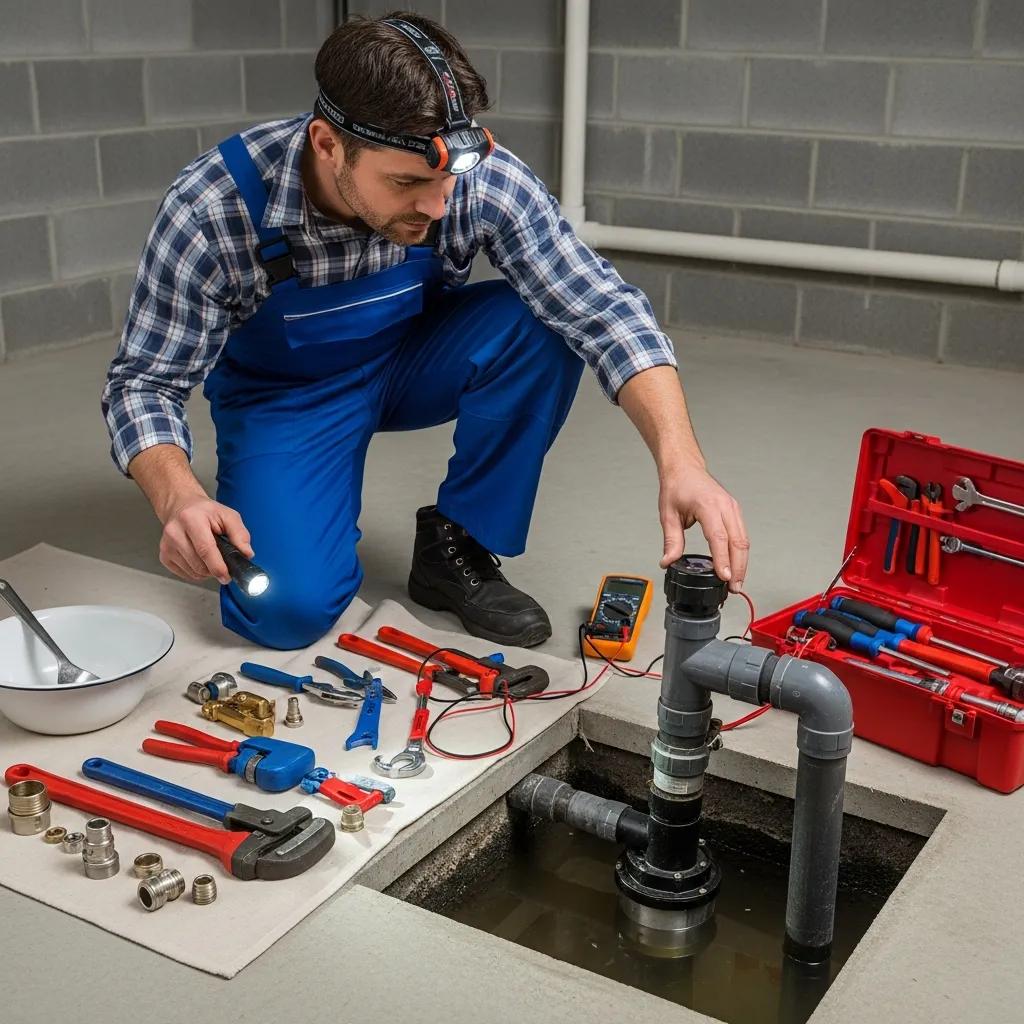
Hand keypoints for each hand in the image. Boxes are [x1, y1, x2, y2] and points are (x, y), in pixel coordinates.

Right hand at [158, 496, 252, 584]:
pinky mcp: (164, 555)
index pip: (205, 549)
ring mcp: (167, 545)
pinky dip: (197, 572)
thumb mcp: (228, 515)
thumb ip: (240, 534)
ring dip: (206, 572)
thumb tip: (247, 554)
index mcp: (191, 519)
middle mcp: (174, 532)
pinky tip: (200, 560)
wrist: (181, 506)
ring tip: (211, 558)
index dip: (218, 566)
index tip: (227, 576)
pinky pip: (185, 574)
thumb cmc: (205, 512)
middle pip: (198, 564)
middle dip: (215, 570)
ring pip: (192, 572)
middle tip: (223, 564)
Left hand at [657, 463, 748, 590]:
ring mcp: (732, 508)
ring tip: (736, 582)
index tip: (723, 577)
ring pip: (744, 540)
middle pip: (738, 542)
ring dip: (741, 563)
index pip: (719, 537)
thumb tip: (668, 562)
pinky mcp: (734, 511)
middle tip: (733, 588)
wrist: (685, 468)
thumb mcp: (668, 515)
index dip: (723, 559)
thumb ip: (671, 541)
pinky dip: (740, 552)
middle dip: (737, 568)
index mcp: (708, 505)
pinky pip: (742, 535)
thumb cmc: (677, 487)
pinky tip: (736, 566)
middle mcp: (725, 506)